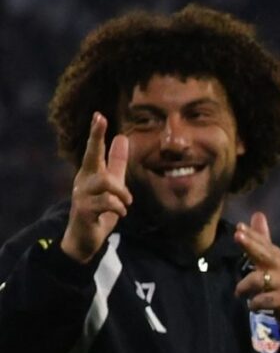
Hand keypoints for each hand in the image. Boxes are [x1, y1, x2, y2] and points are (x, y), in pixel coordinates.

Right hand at [61, 112, 132, 262]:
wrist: (85, 238)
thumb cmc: (98, 208)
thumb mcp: (112, 184)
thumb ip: (116, 163)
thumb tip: (122, 137)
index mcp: (90, 173)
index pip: (93, 149)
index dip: (96, 132)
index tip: (99, 115)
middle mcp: (83, 181)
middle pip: (91, 157)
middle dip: (96, 138)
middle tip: (100, 118)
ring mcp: (81, 195)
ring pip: (104, 182)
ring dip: (121, 192)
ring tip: (126, 203)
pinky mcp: (84, 210)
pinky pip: (106, 203)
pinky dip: (118, 207)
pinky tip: (121, 212)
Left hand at [234, 211, 279, 338]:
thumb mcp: (273, 261)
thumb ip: (263, 240)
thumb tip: (257, 214)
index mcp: (276, 257)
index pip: (263, 242)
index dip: (251, 234)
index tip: (239, 227)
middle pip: (264, 253)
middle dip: (251, 244)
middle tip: (238, 236)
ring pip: (259, 279)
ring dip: (245, 286)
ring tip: (239, 293)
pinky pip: (264, 300)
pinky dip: (254, 303)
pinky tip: (252, 306)